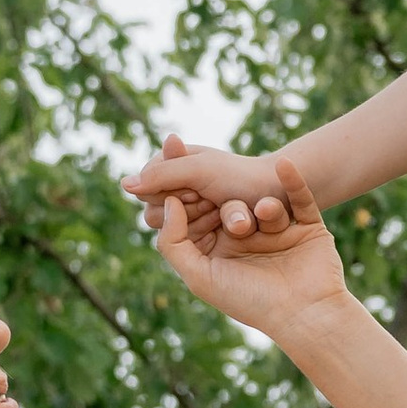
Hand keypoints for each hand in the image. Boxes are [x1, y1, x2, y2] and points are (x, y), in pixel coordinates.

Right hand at [124, 134, 299, 252]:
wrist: (283, 194)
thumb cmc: (241, 175)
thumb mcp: (200, 169)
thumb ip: (161, 175)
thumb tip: (123, 185)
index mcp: (174, 165)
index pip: (149, 190)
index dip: (172, 194)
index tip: (199, 188)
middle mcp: (181, 188)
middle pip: (160, 213)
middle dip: (192, 208)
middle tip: (215, 202)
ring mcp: (196, 211)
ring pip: (180, 230)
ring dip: (206, 220)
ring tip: (235, 214)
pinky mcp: (210, 232)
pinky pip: (197, 242)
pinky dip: (216, 233)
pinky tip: (240, 226)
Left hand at [149, 155, 350, 341]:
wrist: (305, 316)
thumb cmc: (250, 301)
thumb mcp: (199, 277)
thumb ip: (174, 242)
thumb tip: (169, 202)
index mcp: (222, 251)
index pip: (203, 218)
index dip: (195, 204)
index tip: (185, 186)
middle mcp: (249, 240)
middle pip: (234, 206)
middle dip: (232, 205)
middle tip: (222, 190)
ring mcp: (279, 232)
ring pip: (265, 203)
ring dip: (263, 207)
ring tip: (264, 213)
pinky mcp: (307, 227)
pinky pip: (298, 197)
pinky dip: (292, 181)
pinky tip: (283, 166)